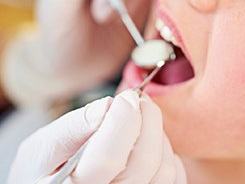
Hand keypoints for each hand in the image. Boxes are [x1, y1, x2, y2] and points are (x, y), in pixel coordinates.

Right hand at [7, 90, 186, 183]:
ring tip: (139, 121)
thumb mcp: (42, 148)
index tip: (127, 96)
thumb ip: (72, 128)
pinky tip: (146, 143)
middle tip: (139, 99)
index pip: (107, 157)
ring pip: (163, 170)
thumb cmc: (45, 170)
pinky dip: (166, 153)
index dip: (123, 120)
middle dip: (148, 119)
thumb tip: (107, 107)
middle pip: (144, 162)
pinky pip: (174, 177)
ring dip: (157, 134)